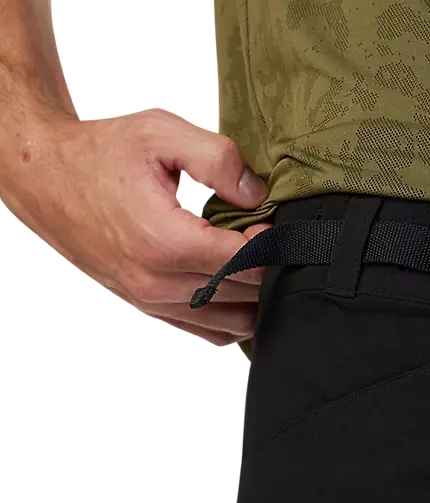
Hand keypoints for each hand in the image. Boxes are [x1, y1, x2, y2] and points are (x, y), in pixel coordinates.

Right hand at [0, 108, 269, 345]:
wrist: (47, 180)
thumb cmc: (102, 154)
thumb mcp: (161, 133)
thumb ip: (218, 159)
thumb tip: (259, 197)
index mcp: (164, 242)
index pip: (248, 263)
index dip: (272, 243)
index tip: (267, 219)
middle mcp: (158, 284)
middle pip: (247, 293)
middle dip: (269, 266)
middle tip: (265, 235)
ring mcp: (155, 303)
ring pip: (235, 322)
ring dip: (257, 295)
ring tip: (251, 257)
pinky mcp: (153, 310)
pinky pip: (212, 332)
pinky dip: (236, 315)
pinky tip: (239, 285)